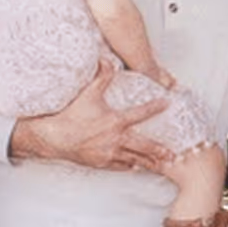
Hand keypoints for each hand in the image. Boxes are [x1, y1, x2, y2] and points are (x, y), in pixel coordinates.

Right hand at [11, 64, 173, 171]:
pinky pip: (120, 166)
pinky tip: (136, 167)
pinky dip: (129, 166)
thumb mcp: (88, 94)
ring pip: (134, 159)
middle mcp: (115, 139)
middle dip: (160, 150)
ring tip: (161, 164)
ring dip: (148, 161)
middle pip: (144, 146)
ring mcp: (109, 153)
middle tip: (173, 154)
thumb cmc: (71, 116)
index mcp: (115, 121)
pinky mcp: (101, 163)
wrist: (54, 138)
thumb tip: (107, 59)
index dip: (155, 107)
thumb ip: (101, 77)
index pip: (141, 113)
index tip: (167, 103)